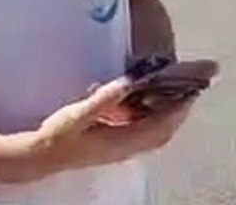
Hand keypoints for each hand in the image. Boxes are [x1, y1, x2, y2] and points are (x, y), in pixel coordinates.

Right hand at [23, 78, 197, 176]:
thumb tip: (130, 81)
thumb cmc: (60, 134)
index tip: (192, 91)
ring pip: (155, 134)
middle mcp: (127, 148)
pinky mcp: (116, 146)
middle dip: (179, 112)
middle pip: (164, 132)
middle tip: (190, 89)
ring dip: (168, 116)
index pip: (160, 126)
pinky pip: (144, 133)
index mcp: (122, 141)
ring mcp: (122, 149)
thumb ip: (107, 97)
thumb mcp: (81, 112)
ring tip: (175, 94)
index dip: (178, 109)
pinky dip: (153, 119)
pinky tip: (148, 104)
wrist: (42, 155)